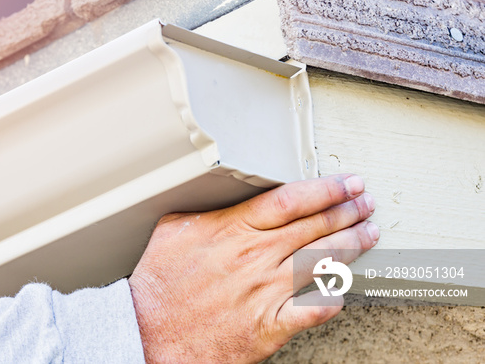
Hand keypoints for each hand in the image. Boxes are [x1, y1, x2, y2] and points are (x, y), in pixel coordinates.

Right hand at [128, 174, 378, 362]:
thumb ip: (206, 211)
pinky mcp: (269, 326)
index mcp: (232, 230)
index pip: (291, 201)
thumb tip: (227, 199)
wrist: (147, 334)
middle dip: (348, 211)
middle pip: (315, 227)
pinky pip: (313, 310)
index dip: (326, 189)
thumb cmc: (158, 285)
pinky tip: (346, 289)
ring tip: (369, 234)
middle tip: (366, 203)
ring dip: (351, 246)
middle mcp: (254, 257)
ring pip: (322, 263)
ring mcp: (265, 292)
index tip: (345, 183)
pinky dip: (334, 299)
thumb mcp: (173, 230)